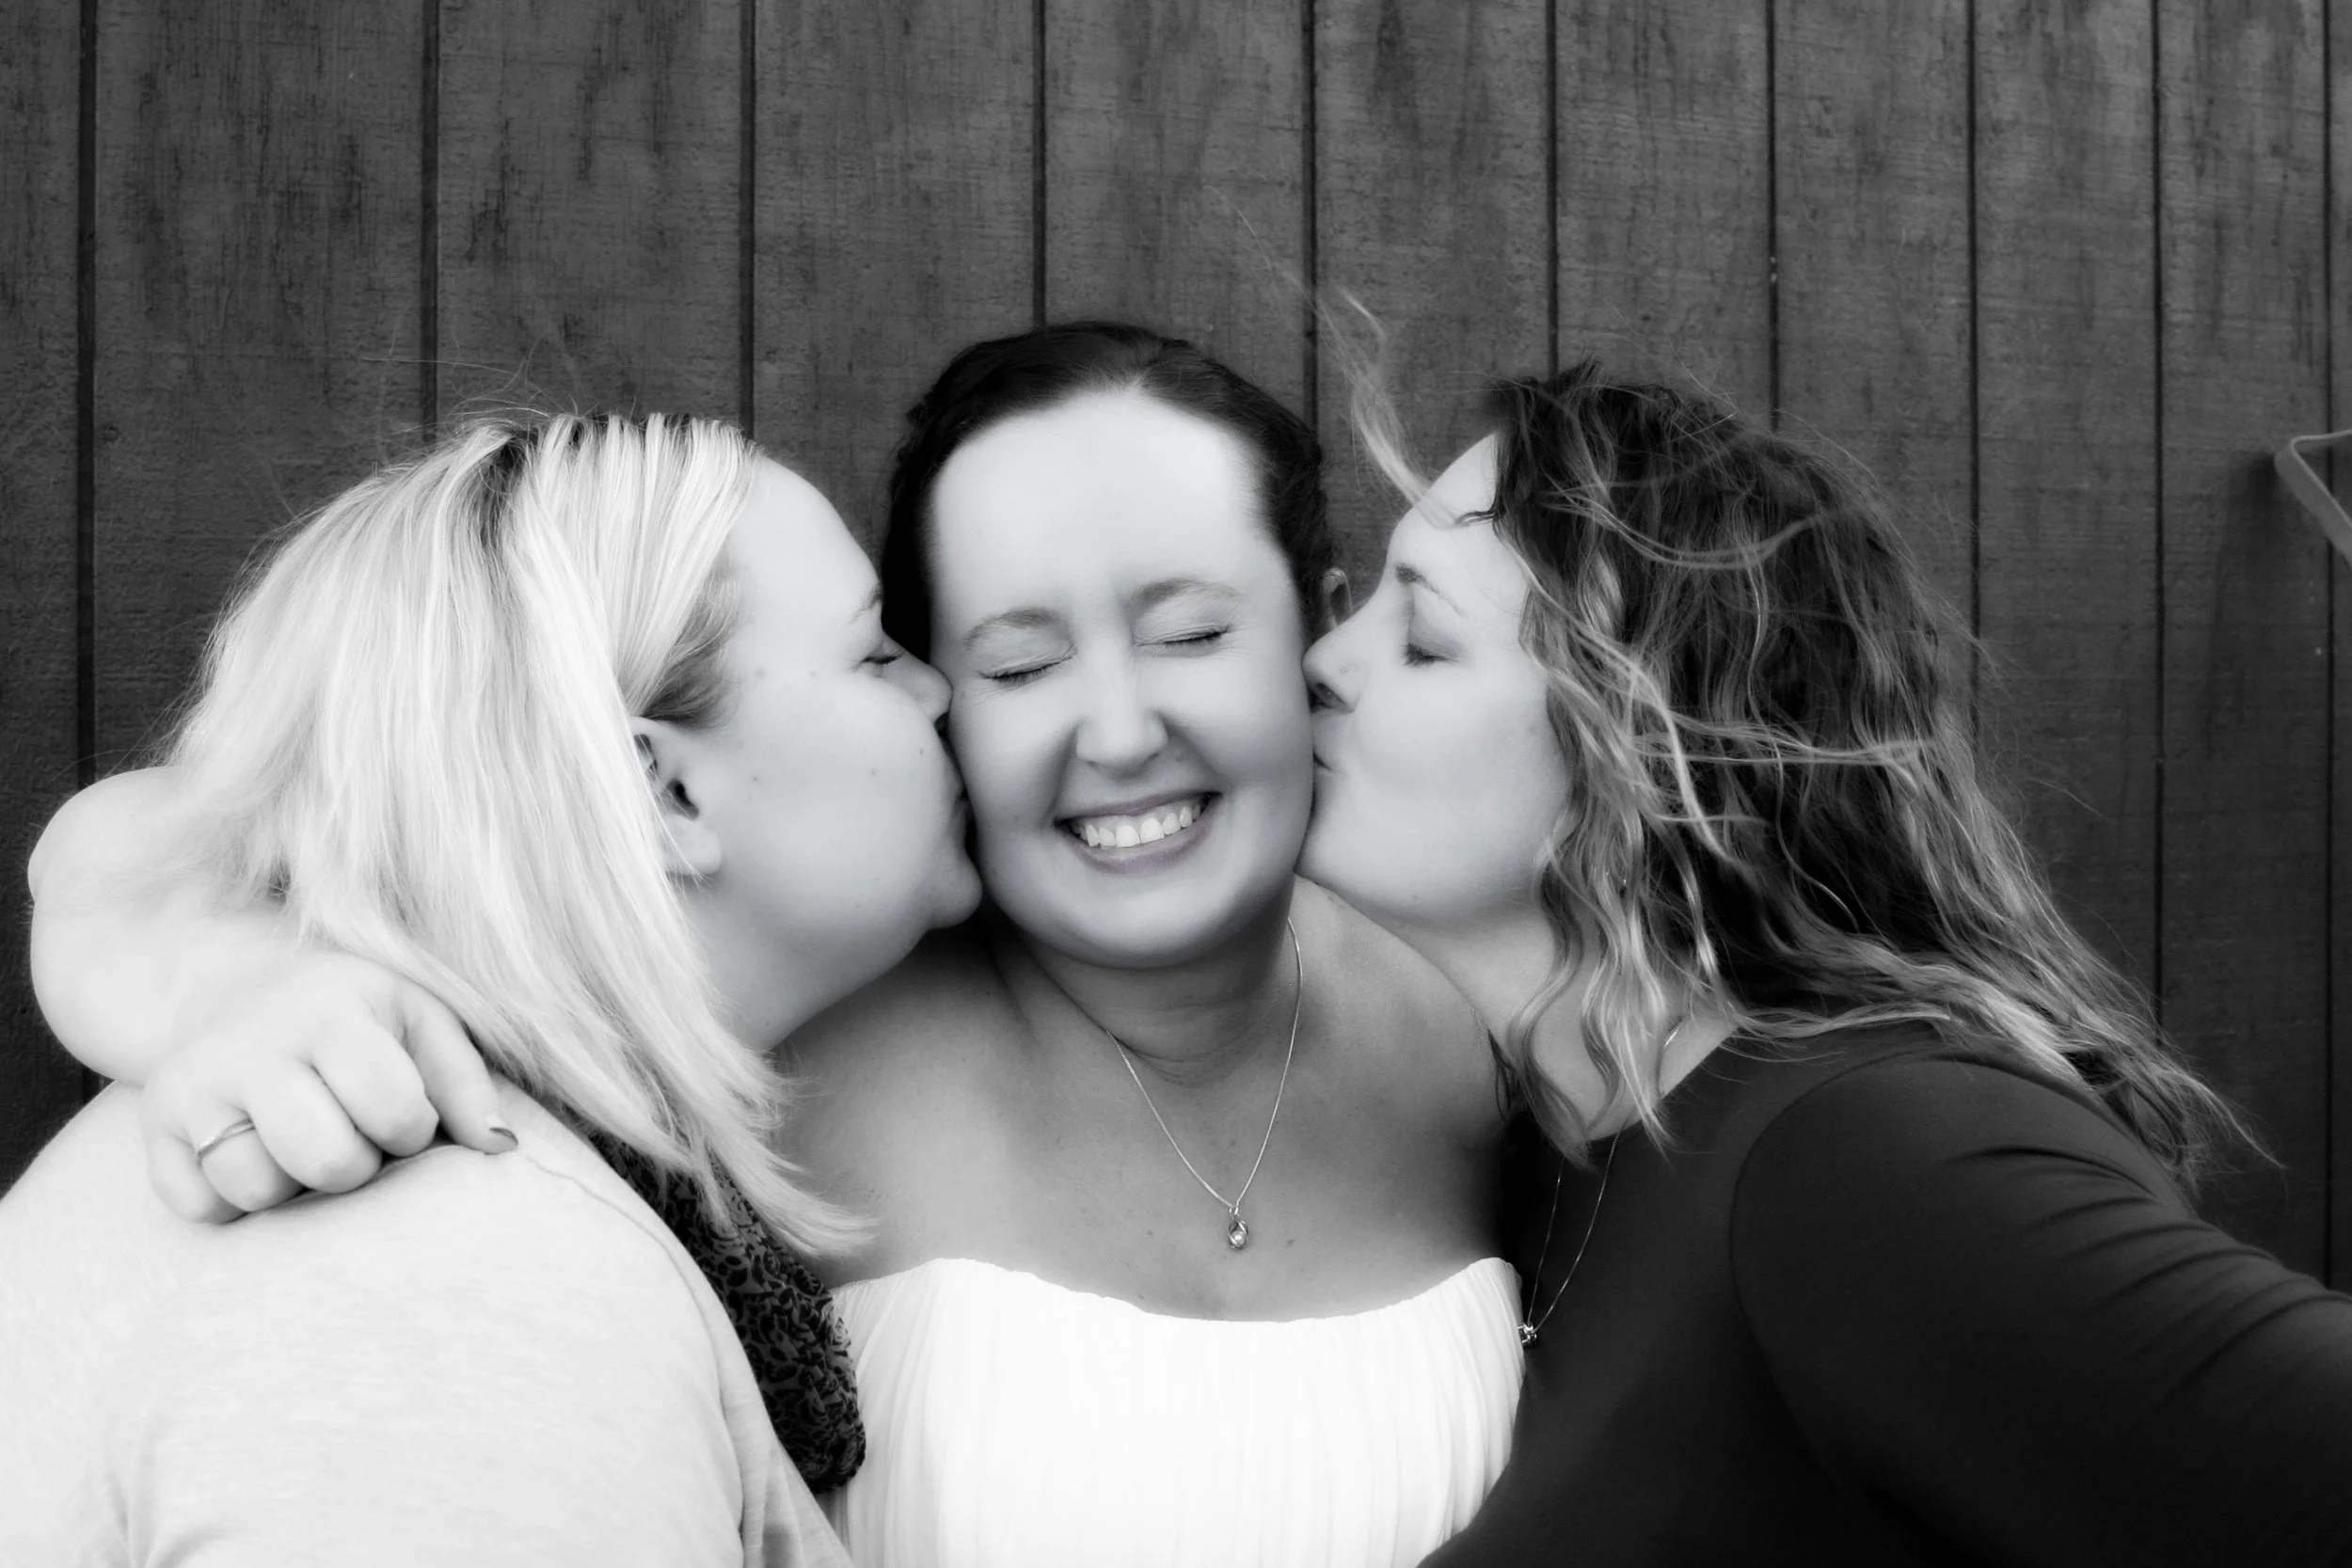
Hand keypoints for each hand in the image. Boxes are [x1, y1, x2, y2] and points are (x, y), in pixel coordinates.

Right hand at [141, 950, 515, 1220]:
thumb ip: (466, 1082)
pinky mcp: (152, 1129)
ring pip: (258, 1190)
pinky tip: (254, 1152)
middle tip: (350, 1133)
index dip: (411, 1127)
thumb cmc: (354, 1015)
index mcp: (327, 1009)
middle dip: (356, 1164)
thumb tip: (500, 1148)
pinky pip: (202, 1209)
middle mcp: (249, 1044)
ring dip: (294, 1185)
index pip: (394, 1110)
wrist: (233, 988)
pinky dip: (235, 1200)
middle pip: (326, 1162)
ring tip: (301, 1140)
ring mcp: (190, 1086)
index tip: (402, 1112)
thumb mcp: (419, 1020)